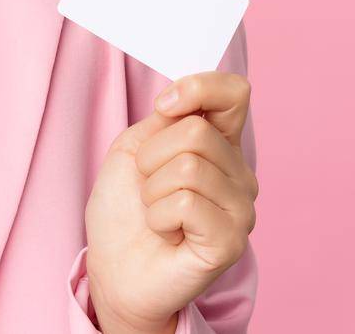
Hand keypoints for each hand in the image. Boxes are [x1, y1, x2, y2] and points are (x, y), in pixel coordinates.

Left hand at [83, 71, 257, 333]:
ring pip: (189, 167)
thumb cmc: (124, 209)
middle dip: (152, 156)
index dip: (198, 87)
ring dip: (153, 190)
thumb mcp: (135, 148)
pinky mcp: (231, 242)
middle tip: (148, 186)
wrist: (113, 266)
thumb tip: (185, 99)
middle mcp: (239, 175)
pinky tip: (165, 232)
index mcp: (220, 145)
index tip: (163, 105)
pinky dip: (159, 215)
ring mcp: (241, 210)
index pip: (235, 93)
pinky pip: (187, 203)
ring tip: (156, 212)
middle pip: (196, 132)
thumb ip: (167, 119)